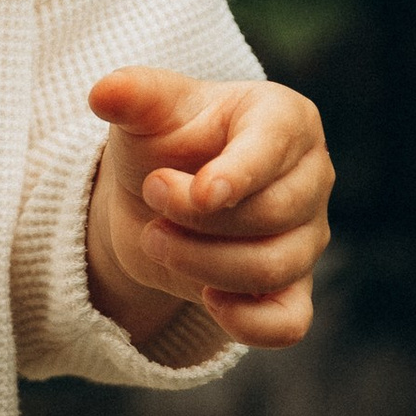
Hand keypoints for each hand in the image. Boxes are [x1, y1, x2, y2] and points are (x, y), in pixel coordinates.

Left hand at [85, 66, 331, 349]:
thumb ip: (133, 96)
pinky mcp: (291, 288)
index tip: (190, 192)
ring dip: (200, 262)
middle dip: (196, 217)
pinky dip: (249, 323)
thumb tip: (105, 91)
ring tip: (155, 237)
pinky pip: (288, 322)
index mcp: (286, 120)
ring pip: (273, 268)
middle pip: (272, 214)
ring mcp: (307, 237)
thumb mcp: (146, 112)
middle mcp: (310, 178)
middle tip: (151, 196)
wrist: (155, 199)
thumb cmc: (164, 142)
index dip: (235, 174)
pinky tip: (208, 299)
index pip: (276, 146)